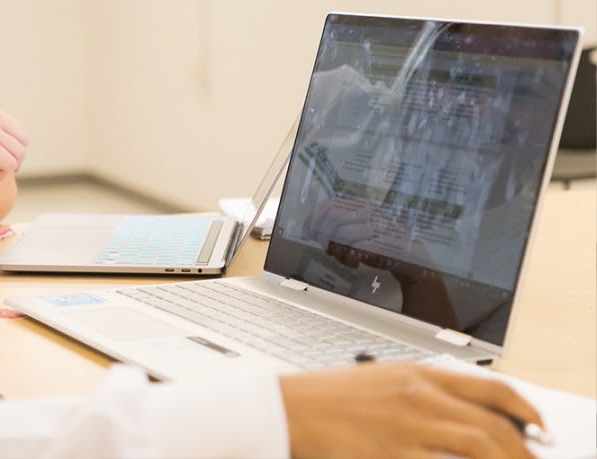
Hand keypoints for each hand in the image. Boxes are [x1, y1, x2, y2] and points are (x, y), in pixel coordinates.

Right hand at [280, 362, 541, 458]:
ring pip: (478, 446)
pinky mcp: (390, 453)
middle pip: (492, 424)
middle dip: (522, 451)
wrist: (286, 407)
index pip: (492, 388)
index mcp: (418, 374)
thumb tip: (463, 415)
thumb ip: (425, 395)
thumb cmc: (329, 398)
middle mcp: (418, 396)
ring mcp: (406, 426)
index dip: (526, 411)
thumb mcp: (383, 382)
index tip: (539, 429)